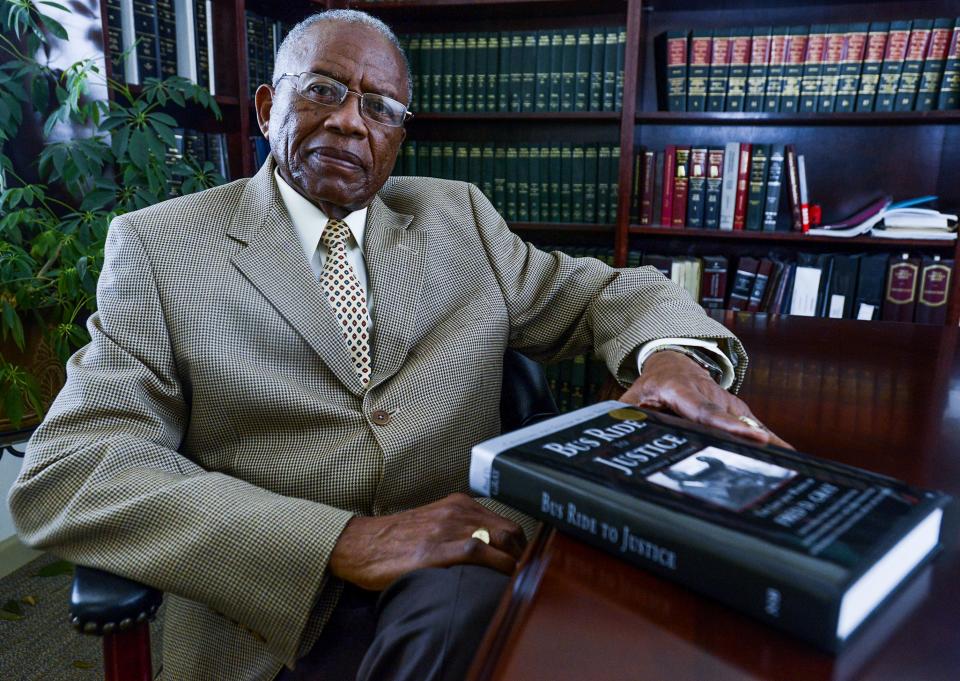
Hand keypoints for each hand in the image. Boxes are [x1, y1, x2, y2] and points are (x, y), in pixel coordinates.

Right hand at [329, 493, 526, 590]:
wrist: (360, 545)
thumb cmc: (395, 541)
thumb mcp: (432, 524)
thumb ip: (458, 530)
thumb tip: (486, 553)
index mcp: (458, 505)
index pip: (505, 523)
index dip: (518, 548)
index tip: (520, 566)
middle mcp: (458, 512)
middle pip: (510, 532)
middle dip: (520, 557)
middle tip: (519, 580)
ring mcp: (448, 529)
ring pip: (501, 541)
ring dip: (512, 566)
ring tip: (511, 586)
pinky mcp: (436, 550)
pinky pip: (479, 554)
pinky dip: (496, 568)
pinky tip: (496, 584)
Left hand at [620, 350, 793, 449]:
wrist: (671, 362)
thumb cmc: (651, 386)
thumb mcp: (632, 398)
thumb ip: (623, 415)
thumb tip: (609, 432)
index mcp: (682, 392)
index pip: (705, 412)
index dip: (728, 426)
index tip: (751, 437)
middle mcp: (710, 394)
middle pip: (733, 422)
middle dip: (754, 441)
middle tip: (778, 461)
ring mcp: (727, 401)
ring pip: (749, 425)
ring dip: (769, 446)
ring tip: (791, 468)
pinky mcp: (738, 410)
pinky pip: (755, 428)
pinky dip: (773, 444)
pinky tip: (790, 461)